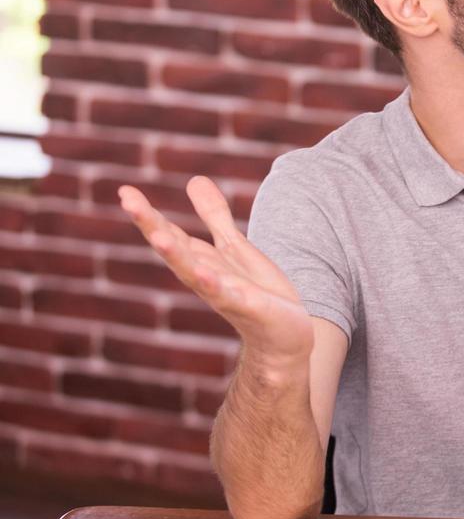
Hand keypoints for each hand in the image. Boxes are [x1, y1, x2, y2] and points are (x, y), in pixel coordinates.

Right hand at [119, 176, 313, 367]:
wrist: (283, 338)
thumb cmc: (256, 293)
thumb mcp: (234, 246)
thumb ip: (214, 217)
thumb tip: (194, 180)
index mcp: (202, 261)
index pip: (169, 234)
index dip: (148, 214)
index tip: (125, 192)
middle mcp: (206, 277)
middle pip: (174, 249)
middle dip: (152, 226)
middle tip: (129, 202)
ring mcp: (225, 294)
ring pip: (195, 274)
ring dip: (177, 256)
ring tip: (160, 236)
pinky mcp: (250, 309)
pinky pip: (231, 297)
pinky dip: (217, 287)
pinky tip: (206, 274)